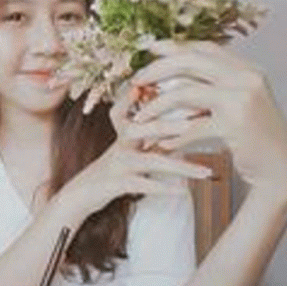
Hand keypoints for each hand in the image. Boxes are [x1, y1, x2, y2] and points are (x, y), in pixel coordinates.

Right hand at [57, 81, 213, 218]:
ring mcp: (117, 164)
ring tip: (206, 171)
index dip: (154, 97)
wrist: (80, 195)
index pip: (137, 105)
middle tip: (198, 121)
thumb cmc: (110, 172)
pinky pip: (143, 184)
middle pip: (144, 128)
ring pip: (152, 159)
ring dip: (182, 165)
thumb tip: (178, 133)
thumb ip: (147, 139)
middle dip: (171, 124)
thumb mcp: (126, 151)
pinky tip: (183, 191)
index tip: (181, 90)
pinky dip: (164, 188)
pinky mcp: (115, 184)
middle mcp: (120, 145)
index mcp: (124, 134)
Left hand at [129, 40, 286, 199]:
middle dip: (156, 70)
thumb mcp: (239, 103)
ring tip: (139, 117)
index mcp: (246, 69)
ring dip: (156, 105)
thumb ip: (216, 87)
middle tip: (136, 80)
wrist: (281, 166)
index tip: (150, 48)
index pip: (204, 48)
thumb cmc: (255, 136)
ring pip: (185, 93)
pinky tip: (161, 144)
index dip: (174, 46)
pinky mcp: (235, 125)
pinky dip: (173, 136)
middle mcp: (246, 77)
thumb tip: (177, 80)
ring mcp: (241, 99)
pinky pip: (192, 127)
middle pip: (189, 62)